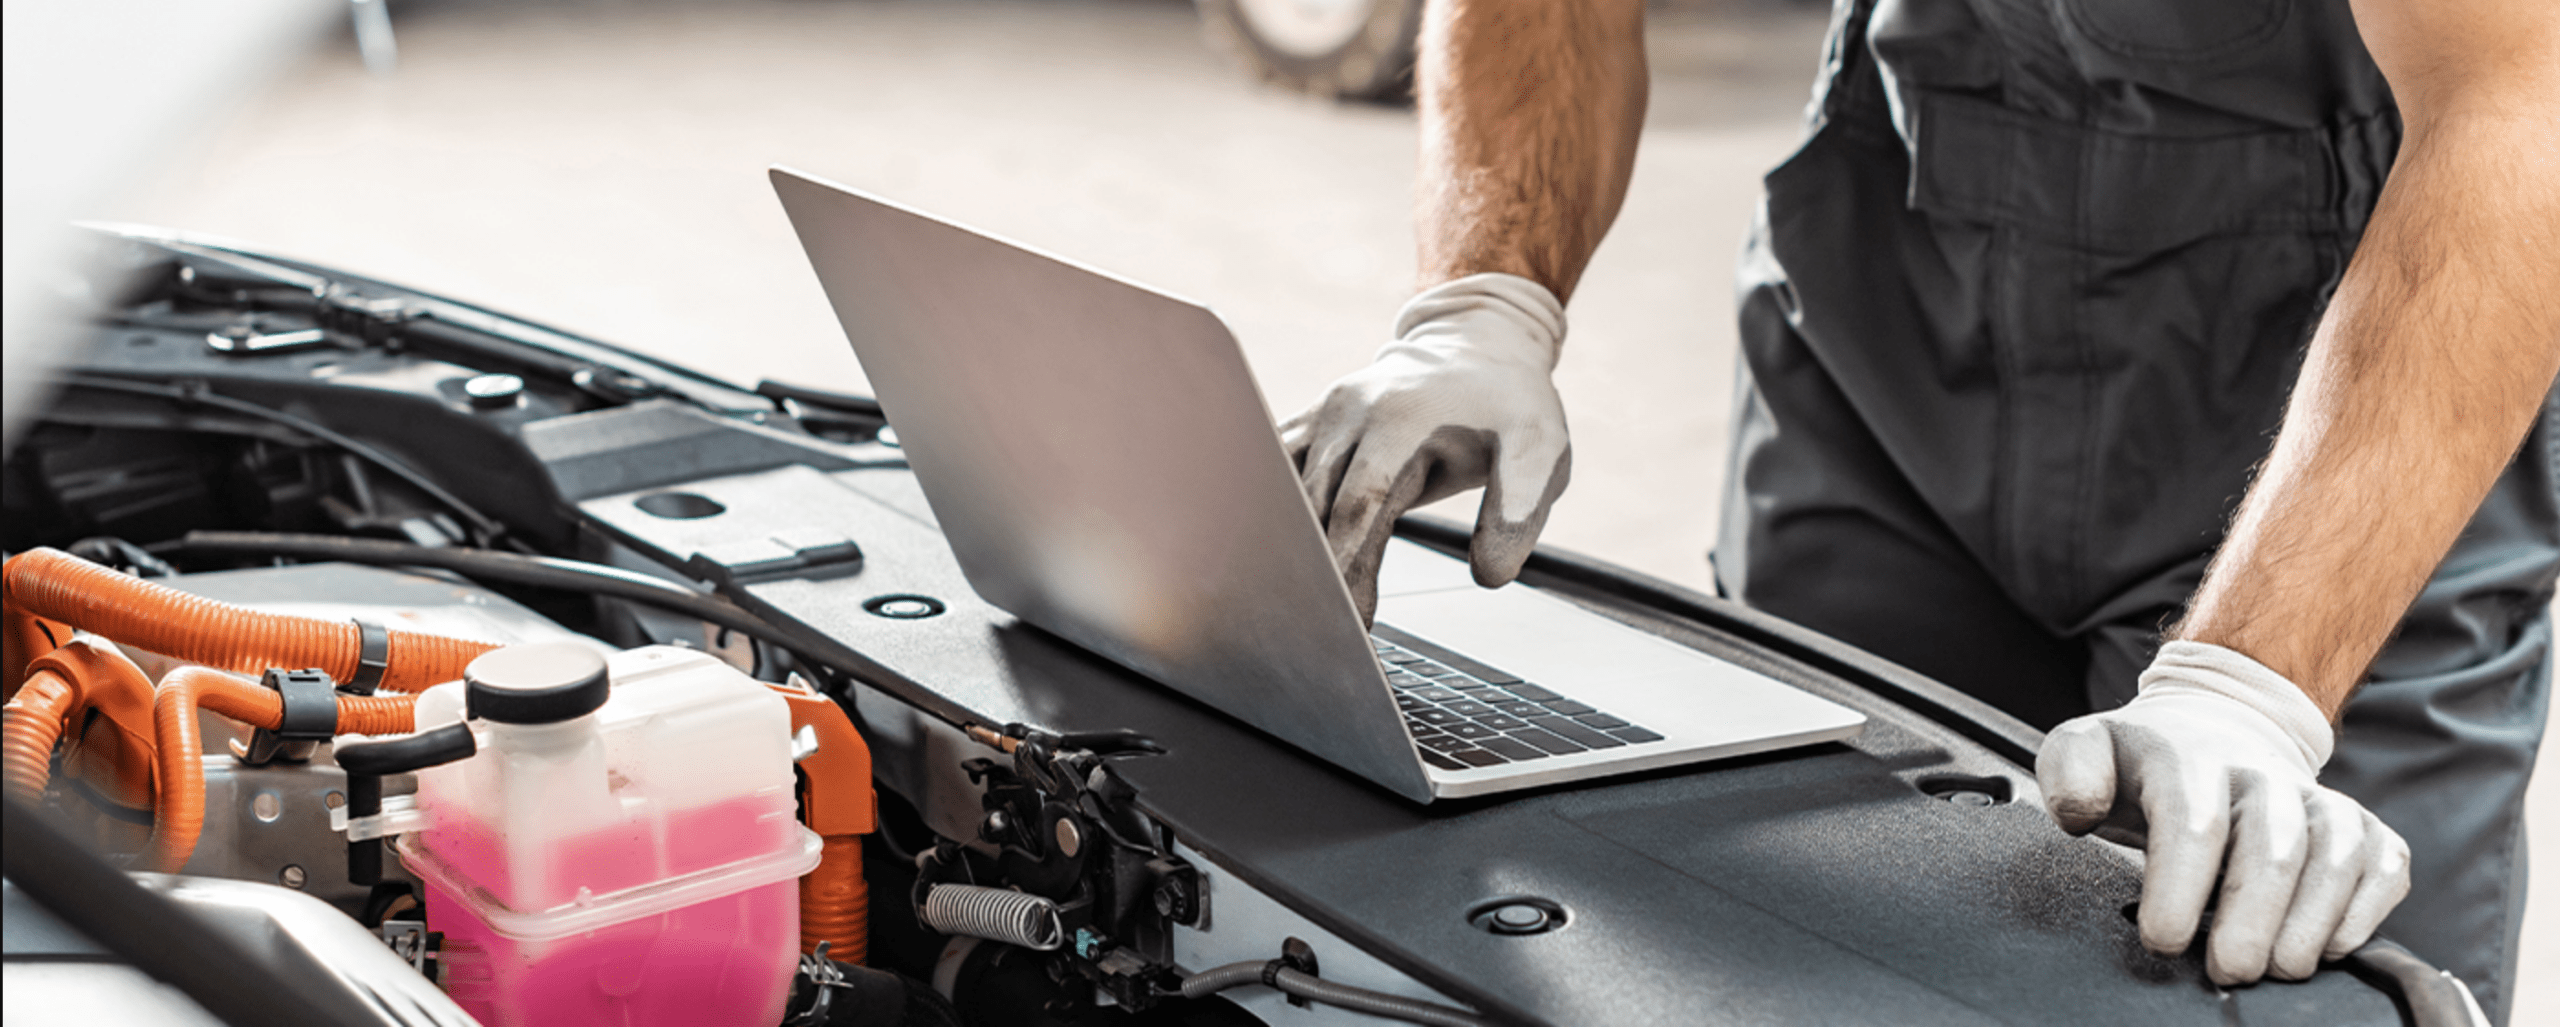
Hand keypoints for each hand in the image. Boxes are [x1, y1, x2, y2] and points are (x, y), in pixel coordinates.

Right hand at [1279, 273, 1570, 623]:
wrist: (1476, 343)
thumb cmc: (1509, 403)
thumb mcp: (1540, 448)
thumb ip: (1519, 509)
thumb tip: (1491, 576)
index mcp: (1401, 420)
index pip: (1361, 505)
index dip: (1348, 565)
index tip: (1350, 619)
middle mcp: (1350, 413)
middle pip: (1314, 505)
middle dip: (1314, 572)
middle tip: (1320, 631)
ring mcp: (1324, 415)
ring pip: (1284, 490)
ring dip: (1285, 547)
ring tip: (1294, 606)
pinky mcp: (1311, 422)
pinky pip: (1276, 471)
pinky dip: (1273, 515)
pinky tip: (1274, 559)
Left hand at [2038, 641, 2409, 984]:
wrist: (2215, 729)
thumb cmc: (2146, 763)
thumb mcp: (2085, 750)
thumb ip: (2070, 772)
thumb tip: (2080, 811)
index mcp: (2189, 759)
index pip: (2193, 822)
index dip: (2181, 887)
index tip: (2162, 939)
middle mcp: (2262, 776)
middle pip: (2273, 848)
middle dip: (2252, 919)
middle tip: (2227, 971)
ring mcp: (2318, 799)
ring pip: (2336, 858)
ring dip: (2311, 924)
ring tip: (2278, 969)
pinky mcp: (2362, 827)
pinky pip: (2383, 867)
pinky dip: (2363, 912)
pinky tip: (2328, 948)